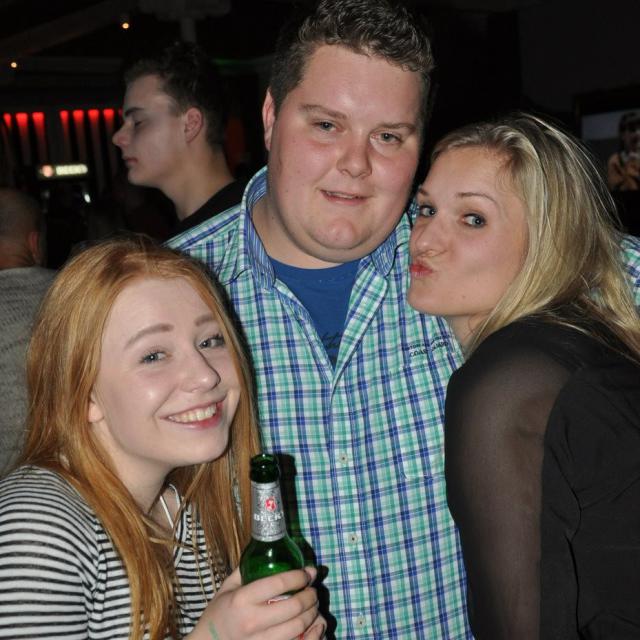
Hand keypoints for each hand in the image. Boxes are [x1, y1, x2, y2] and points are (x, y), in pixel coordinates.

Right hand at [186, 567, 325, 639]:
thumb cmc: (218, 613)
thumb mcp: (228, 587)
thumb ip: (246, 569)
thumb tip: (267, 551)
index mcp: (242, 599)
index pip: (279, 583)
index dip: (299, 576)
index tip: (307, 572)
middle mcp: (252, 621)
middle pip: (294, 607)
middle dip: (310, 596)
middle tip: (313, 590)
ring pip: (298, 628)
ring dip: (312, 614)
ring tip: (313, 606)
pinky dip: (307, 633)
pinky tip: (308, 625)